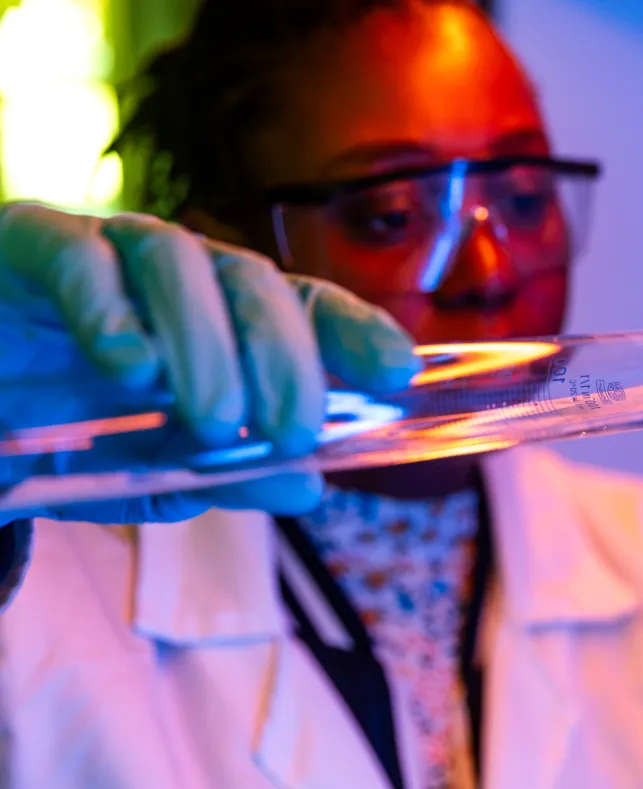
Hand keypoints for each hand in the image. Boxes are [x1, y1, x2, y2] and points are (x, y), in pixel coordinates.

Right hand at [0, 202, 417, 524]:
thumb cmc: (58, 433)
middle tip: (294, 431)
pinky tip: (132, 369)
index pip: (305, 308)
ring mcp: (106, 250)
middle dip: (287, 358)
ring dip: (209, 344)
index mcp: (220, 319)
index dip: (356, 332)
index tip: (397, 372)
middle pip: (256, 285)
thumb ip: (226, 474)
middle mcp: (177, 275)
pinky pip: (81, 257)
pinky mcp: (32, 240)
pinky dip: (110, 310)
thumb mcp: (150, 469)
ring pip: (181, 265)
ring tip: (216, 419)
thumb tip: (309, 486)